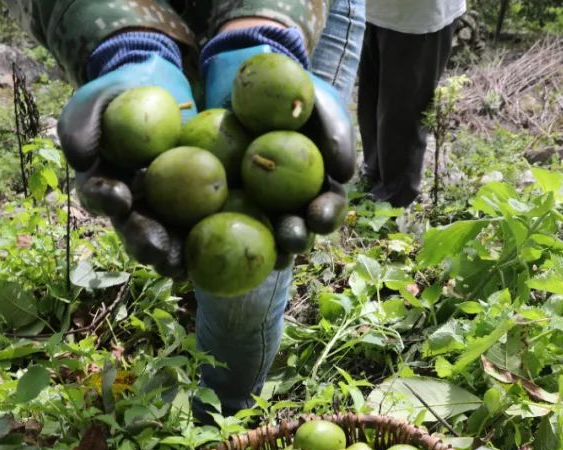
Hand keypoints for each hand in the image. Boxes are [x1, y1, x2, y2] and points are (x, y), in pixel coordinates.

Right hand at [58, 54, 196, 277]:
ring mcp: (161, 210)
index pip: (99, 197)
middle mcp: (131, 205)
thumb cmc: (120, 97)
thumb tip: (82, 160)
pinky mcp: (191, 208)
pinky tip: (213, 251)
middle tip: (155, 250)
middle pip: (134, 230)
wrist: (156, 91)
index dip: (107, 201)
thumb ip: (83, 125)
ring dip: (172, 255)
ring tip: (182, 265)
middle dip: (144, 243)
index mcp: (103, 183)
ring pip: (164, 239)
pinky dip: (203, 243)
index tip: (120, 197)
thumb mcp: (96, 100)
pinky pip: (196, 228)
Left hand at [202, 41, 354, 260]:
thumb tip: (343, 173)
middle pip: (297, 229)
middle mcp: (291, 203)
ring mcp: (259, 205)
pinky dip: (222, 232)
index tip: (318, 216)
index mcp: (318, 186)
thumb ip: (334, 132)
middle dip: (296, 239)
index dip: (327, 215)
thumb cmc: (294, 94)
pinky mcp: (227, 201)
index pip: (328, 207)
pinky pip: (224, 220)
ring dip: (262, 246)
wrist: (250, 86)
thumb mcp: (318, 103)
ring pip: (263, 235)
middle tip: (290, 239)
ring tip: (255, 250)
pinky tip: (218, 236)